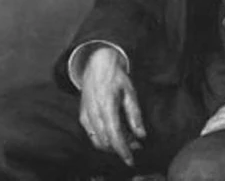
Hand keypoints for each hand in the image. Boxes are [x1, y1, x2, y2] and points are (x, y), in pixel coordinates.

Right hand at [79, 46, 145, 166]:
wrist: (97, 64)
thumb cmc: (116, 76)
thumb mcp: (130, 92)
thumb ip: (135, 115)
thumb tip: (141, 135)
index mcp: (107, 105)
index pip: (114, 135)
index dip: (123, 150)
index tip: (131, 160)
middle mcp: (94, 113)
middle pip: (106, 141)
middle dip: (120, 148)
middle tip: (135, 146)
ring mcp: (86, 115)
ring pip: (97, 141)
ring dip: (112, 146)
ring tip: (127, 140)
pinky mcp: (82, 116)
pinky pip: (92, 135)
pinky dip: (103, 139)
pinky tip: (115, 134)